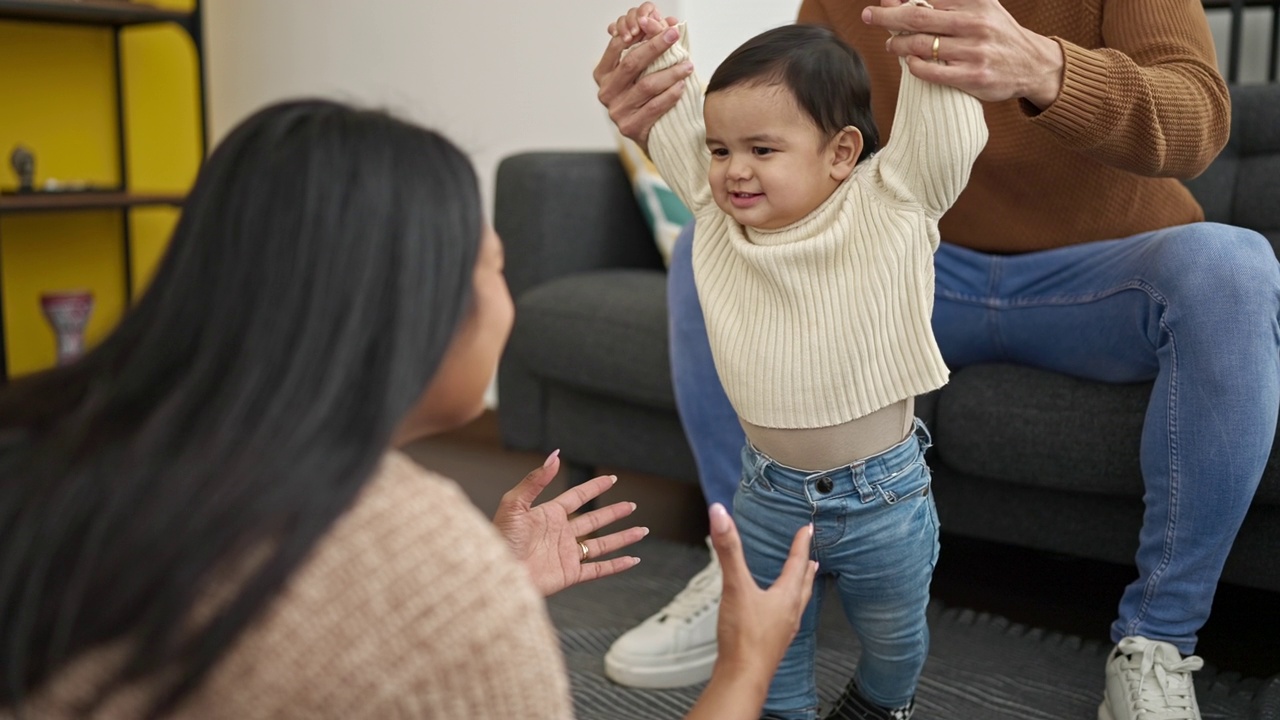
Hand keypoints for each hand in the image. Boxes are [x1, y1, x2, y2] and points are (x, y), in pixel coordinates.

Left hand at [493, 450, 646, 595]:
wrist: (497, 573)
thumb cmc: (499, 539)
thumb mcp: (515, 504)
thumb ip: (536, 480)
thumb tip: (554, 456)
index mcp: (548, 515)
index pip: (577, 497)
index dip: (594, 488)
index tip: (611, 479)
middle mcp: (561, 534)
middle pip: (594, 520)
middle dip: (613, 513)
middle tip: (631, 505)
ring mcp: (566, 554)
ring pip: (601, 544)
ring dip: (622, 537)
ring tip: (641, 530)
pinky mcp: (569, 574)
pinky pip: (599, 569)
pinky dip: (617, 565)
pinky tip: (633, 560)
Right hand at [593, 5, 692, 151]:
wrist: (649, 135)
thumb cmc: (645, 97)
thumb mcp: (641, 71)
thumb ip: (645, 48)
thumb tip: (667, 22)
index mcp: (603, 74)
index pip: (617, 47)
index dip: (639, 34)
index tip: (659, 23)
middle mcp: (606, 92)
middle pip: (631, 63)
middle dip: (655, 46)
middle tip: (674, 35)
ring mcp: (616, 111)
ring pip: (646, 85)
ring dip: (670, 72)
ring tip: (688, 65)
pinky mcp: (630, 127)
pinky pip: (654, 106)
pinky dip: (671, 94)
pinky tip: (682, 86)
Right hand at [711, 503, 816, 682]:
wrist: (743, 676)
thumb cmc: (744, 637)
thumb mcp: (735, 586)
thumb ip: (728, 549)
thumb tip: (721, 516)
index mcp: (786, 596)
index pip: (797, 562)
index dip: (801, 543)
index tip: (807, 530)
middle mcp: (790, 612)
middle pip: (803, 584)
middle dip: (806, 567)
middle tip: (812, 556)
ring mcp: (783, 630)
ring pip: (797, 603)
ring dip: (799, 589)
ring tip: (800, 583)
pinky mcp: (772, 644)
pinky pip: (785, 620)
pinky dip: (785, 609)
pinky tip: (774, 615)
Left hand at [866, 0, 1063, 107]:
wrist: (1033, 64)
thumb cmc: (997, 33)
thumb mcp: (980, 7)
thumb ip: (948, 1)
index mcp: (975, 2)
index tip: (883, 1)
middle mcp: (975, 23)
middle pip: (917, 16)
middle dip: (887, 15)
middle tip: (869, 16)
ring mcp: (974, 51)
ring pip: (921, 45)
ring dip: (897, 44)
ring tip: (890, 44)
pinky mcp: (973, 77)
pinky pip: (931, 71)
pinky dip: (914, 66)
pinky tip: (909, 63)